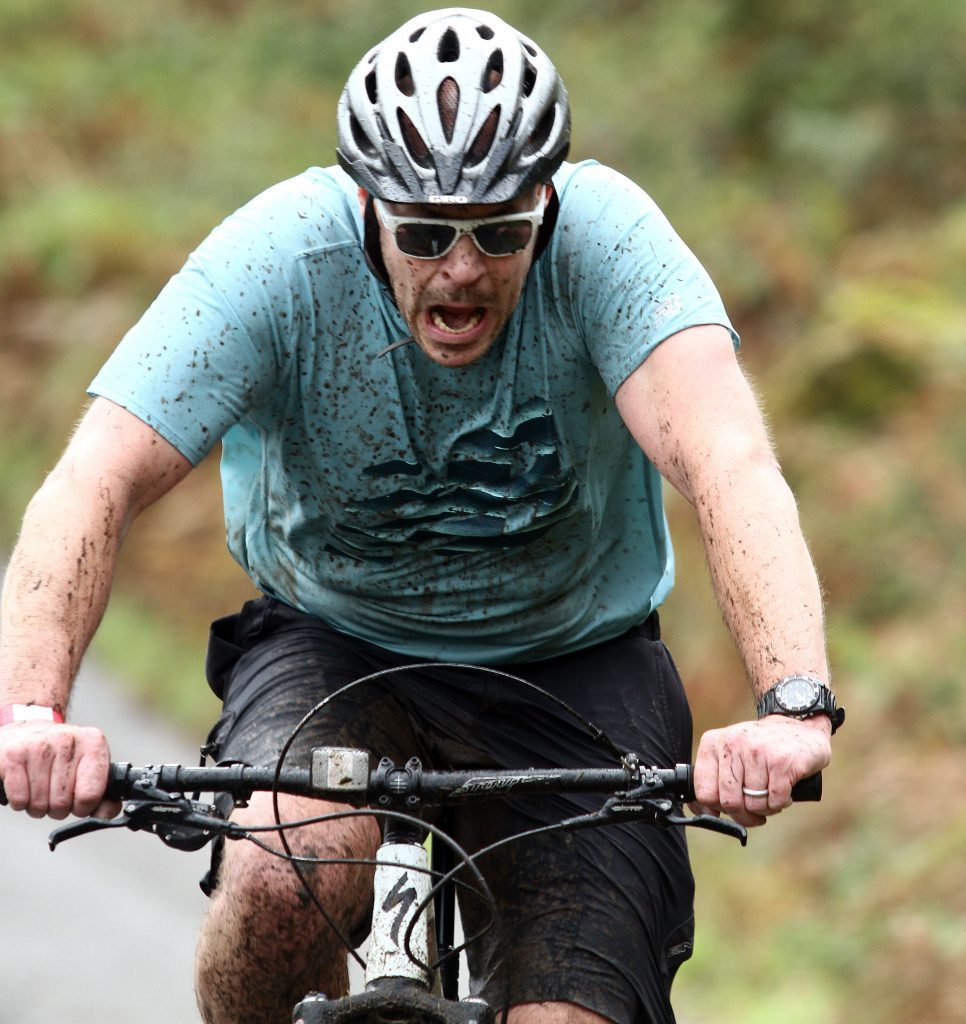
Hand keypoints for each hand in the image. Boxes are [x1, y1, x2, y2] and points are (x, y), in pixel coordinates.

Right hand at [0, 721, 117, 819]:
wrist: (27, 733)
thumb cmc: (61, 755)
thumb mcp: (89, 767)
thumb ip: (104, 795)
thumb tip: (107, 814)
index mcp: (93, 744)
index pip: (91, 794)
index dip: (83, 808)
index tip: (79, 803)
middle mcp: (68, 741)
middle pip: (62, 803)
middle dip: (58, 808)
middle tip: (55, 793)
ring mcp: (39, 746)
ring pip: (39, 804)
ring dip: (38, 806)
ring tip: (40, 788)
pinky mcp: (14, 755)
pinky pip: (19, 800)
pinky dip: (21, 802)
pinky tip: (25, 786)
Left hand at [691, 715, 831, 827]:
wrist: (800, 729)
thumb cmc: (760, 749)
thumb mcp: (730, 753)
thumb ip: (714, 777)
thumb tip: (698, 809)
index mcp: (713, 743)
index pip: (703, 791)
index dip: (716, 809)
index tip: (726, 811)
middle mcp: (732, 744)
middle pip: (729, 802)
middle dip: (743, 815)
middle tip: (753, 813)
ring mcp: (757, 752)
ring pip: (754, 805)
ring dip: (765, 808)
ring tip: (770, 794)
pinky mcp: (782, 762)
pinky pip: (775, 802)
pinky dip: (781, 804)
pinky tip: (784, 790)